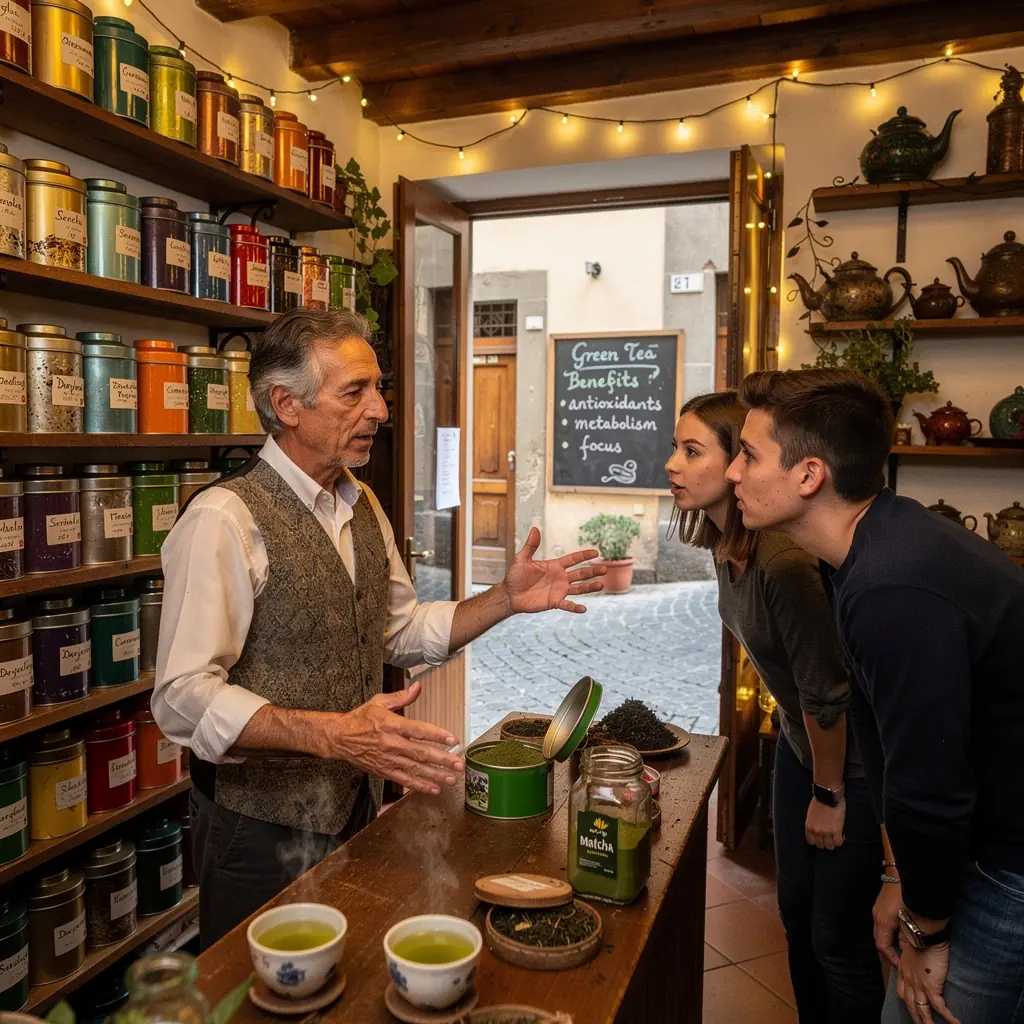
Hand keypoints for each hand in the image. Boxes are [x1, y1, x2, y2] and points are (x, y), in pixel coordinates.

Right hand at [323, 683, 464, 795]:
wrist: (339, 738)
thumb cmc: (360, 718)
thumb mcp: (379, 702)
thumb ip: (401, 696)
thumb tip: (417, 687)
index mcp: (391, 725)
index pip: (419, 730)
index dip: (438, 735)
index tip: (453, 740)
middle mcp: (391, 744)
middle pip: (421, 753)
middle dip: (443, 760)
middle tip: (459, 763)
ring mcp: (388, 760)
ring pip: (416, 769)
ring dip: (436, 775)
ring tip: (452, 778)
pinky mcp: (384, 771)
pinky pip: (405, 780)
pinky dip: (420, 785)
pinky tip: (434, 788)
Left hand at [500, 527, 604, 614]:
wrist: (509, 594)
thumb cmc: (515, 576)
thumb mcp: (522, 559)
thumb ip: (530, 545)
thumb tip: (535, 528)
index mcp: (555, 566)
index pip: (573, 559)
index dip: (584, 556)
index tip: (596, 553)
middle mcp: (560, 578)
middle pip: (580, 573)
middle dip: (592, 571)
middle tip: (605, 569)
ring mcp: (559, 590)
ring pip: (578, 588)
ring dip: (589, 587)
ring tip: (601, 585)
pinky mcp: (554, 602)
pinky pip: (567, 605)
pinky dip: (575, 607)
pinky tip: (583, 609)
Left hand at [805, 796, 845, 849]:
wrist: (828, 795)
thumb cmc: (819, 801)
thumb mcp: (811, 814)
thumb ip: (813, 823)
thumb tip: (818, 828)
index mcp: (809, 826)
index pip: (811, 842)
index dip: (817, 841)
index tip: (821, 838)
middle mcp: (816, 831)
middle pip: (821, 845)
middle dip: (825, 842)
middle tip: (829, 837)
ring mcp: (826, 832)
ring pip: (830, 846)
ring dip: (833, 842)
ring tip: (835, 836)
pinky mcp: (836, 830)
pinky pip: (838, 842)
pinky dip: (840, 840)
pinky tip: (841, 835)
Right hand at [874, 879, 902, 966]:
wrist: (900, 870)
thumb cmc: (906, 894)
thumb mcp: (909, 918)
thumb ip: (907, 934)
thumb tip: (906, 948)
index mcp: (883, 921)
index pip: (882, 945)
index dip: (891, 957)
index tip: (901, 965)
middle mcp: (877, 916)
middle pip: (879, 938)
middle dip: (889, 951)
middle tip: (902, 960)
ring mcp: (878, 908)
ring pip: (881, 930)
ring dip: (890, 940)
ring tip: (903, 948)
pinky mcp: (882, 903)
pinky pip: (884, 922)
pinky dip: (891, 931)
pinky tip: (902, 931)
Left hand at [896, 938, 959, 1023]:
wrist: (922, 932)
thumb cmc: (918, 935)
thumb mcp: (910, 946)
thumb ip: (911, 955)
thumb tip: (914, 955)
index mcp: (903, 969)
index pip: (901, 992)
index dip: (906, 1001)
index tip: (911, 1007)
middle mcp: (908, 979)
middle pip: (910, 1004)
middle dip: (915, 1017)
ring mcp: (918, 985)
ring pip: (922, 1010)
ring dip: (927, 1022)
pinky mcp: (930, 986)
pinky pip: (939, 1007)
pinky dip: (948, 1017)